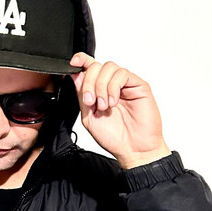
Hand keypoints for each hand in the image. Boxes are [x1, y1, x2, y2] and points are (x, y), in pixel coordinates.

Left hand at [70, 52, 170, 168]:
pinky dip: (113, 87)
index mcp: (98, 91)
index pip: (89, 68)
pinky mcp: (138, 85)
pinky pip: (122, 74)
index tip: (73, 63)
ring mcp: (125, 84)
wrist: (133, 149)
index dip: (81, 60)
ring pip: (108, 67)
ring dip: (101, 86)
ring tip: (103, 106)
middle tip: (90, 102)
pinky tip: (113, 102)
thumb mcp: (89, 117)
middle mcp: (111, 85)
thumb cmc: (114, 137)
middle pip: (96, 66)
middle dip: (89, 82)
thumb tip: (76, 76)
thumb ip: (82, 96)